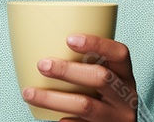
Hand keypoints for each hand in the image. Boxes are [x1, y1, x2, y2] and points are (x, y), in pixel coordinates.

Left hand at [21, 33, 138, 121]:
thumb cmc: (105, 95)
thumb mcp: (106, 76)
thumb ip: (86, 63)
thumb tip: (41, 42)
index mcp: (125, 75)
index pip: (119, 53)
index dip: (97, 44)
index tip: (69, 39)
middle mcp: (125, 95)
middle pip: (100, 78)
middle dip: (68, 71)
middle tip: (42, 65)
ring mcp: (116, 116)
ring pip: (86, 105)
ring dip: (53, 99)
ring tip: (29, 93)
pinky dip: (66, 121)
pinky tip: (52, 118)